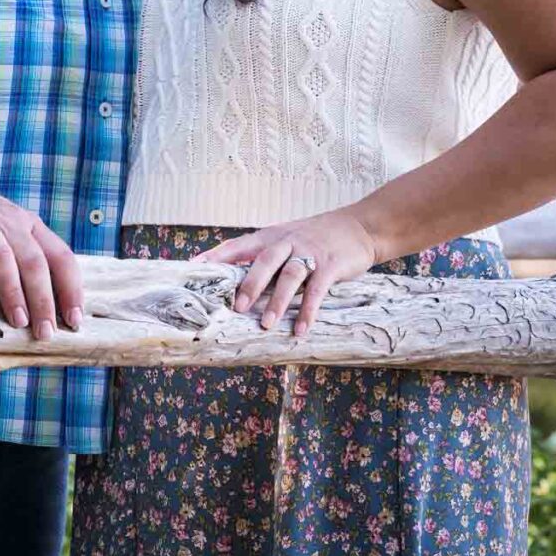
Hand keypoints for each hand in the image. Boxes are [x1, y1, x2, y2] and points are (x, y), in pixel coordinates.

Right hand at [0, 163, 82, 340]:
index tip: (74, 321)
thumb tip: (47, 310)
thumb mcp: (8, 230)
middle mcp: (9, 223)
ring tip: (18, 320)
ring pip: (2, 255)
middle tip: (44, 332)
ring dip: (12, 289)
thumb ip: (24, 259)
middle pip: (34, 261)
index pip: (61, 257)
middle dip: (43, 299)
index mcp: (29, 227)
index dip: (71, 289)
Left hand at [207, 207, 378, 339]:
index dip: (217, 256)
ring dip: (277, 302)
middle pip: (265, 261)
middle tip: (237, 307)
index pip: (239, 244)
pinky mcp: (331, 266)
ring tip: (266, 324)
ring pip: (290, 276)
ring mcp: (310, 253)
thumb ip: (266, 255)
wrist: (360, 226)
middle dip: (250, 285)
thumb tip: (237, 279)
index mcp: (272, 236)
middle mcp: (288, 242)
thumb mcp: (288, 237)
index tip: (195, 268)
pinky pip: (317, 290)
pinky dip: (308, 311)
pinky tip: (300, 329)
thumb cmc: (317, 237)